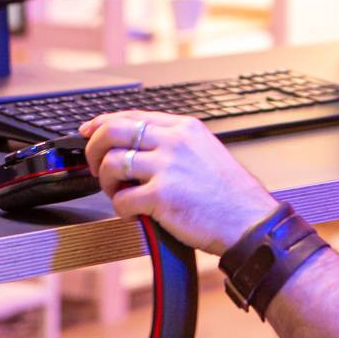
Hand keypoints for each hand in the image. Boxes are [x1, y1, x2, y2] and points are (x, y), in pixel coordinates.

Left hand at [77, 110, 280, 254]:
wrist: (249, 222)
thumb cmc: (230, 194)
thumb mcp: (205, 151)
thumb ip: (174, 144)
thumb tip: (136, 146)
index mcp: (185, 128)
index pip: (132, 115)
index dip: (103, 122)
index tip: (89, 130)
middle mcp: (174, 141)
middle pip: (114, 131)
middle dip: (94, 148)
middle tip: (95, 164)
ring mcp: (167, 167)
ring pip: (112, 163)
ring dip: (106, 181)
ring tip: (118, 192)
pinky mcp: (161, 196)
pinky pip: (121, 199)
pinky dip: (120, 208)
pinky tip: (132, 212)